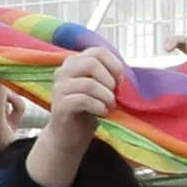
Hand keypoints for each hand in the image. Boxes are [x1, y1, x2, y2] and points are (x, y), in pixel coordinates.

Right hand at [24, 40, 120, 186]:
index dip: (114, 65)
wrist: (70, 135)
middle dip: (109, 81)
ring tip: (109, 106)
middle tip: (114, 95)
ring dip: (106, 97)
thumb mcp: (101, 88)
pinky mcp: (59, 105)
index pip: (98, 52)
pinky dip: (99, 107)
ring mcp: (59, 88)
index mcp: (75, 63)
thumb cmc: (89, 110)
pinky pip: (83, 100)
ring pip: (89, 84)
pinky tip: (102, 112)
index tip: (120, 82)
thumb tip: (127, 75)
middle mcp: (64, 71)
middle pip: (92, 63)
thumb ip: (108, 76)